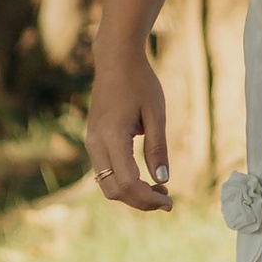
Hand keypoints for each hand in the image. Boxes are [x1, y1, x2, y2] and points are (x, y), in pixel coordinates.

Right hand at [86, 52, 172, 207]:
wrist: (116, 59)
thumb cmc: (140, 82)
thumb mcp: (156, 113)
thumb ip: (157, 147)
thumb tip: (162, 179)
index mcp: (111, 136)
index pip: (127, 182)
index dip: (148, 198)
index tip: (170, 201)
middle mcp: (95, 143)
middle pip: (113, 190)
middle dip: (140, 201)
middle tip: (167, 199)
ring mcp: (91, 143)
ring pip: (107, 184)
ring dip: (132, 194)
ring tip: (160, 189)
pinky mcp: (94, 141)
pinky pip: (106, 172)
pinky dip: (124, 182)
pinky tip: (145, 178)